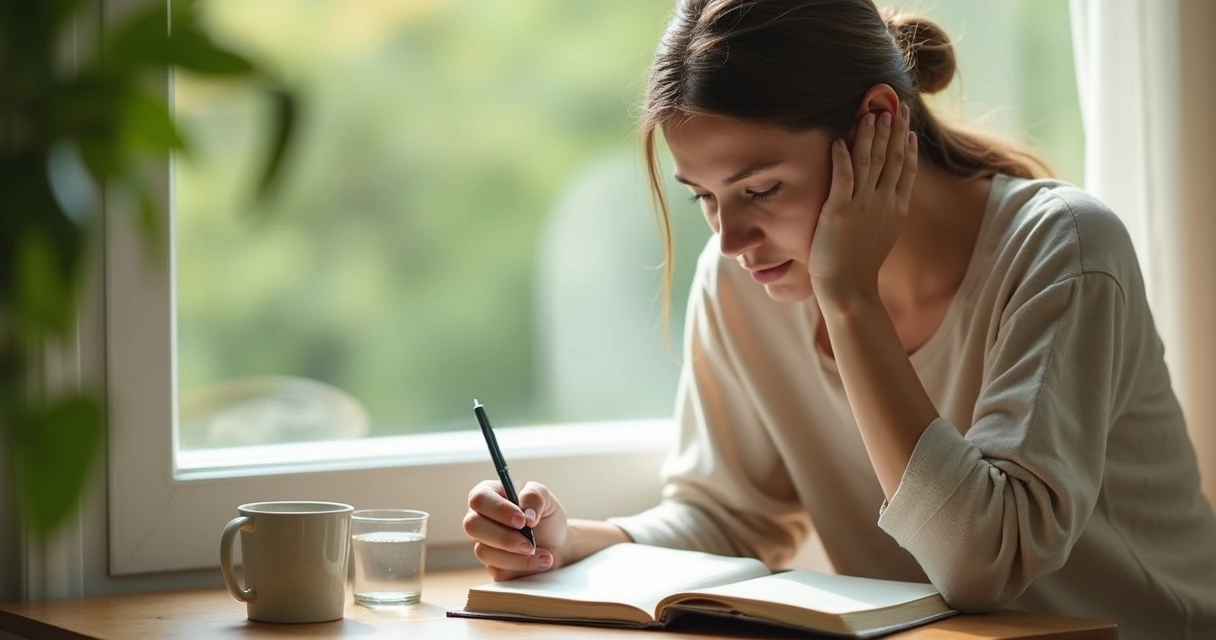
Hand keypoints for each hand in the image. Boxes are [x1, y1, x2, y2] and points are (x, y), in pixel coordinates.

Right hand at [463, 479, 568, 580]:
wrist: (557, 542)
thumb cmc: (545, 515)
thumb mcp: (545, 498)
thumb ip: (534, 496)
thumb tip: (527, 514)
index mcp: (489, 495)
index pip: (479, 498)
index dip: (499, 510)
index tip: (523, 521)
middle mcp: (480, 518)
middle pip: (472, 526)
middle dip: (504, 537)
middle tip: (529, 543)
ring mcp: (483, 543)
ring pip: (483, 552)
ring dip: (517, 556)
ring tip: (544, 554)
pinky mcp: (491, 566)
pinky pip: (498, 570)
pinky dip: (523, 566)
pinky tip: (541, 561)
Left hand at [809, 104, 917, 304]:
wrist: (849, 288)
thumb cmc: (860, 266)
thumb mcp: (883, 235)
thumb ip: (886, 213)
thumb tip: (888, 199)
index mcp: (897, 208)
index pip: (906, 169)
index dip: (906, 145)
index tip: (907, 126)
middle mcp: (883, 203)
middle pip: (891, 158)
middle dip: (891, 131)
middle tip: (892, 107)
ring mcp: (862, 205)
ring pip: (869, 161)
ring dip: (869, 135)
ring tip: (869, 114)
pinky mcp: (840, 210)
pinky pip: (842, 176)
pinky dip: (842, 156)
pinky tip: (840, 140)